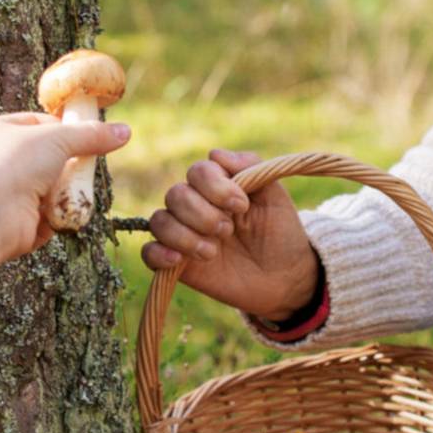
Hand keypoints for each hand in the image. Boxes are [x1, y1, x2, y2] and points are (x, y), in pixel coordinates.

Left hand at [0, 112, 131, 271]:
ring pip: (50, 190)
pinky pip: (49, 218)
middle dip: (69, 165)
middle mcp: (1, 162)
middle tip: (89, 165)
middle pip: (48, 160)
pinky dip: (59, 217)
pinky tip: (65, 214)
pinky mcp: (19, 223)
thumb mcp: (56, 139)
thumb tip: (124, 131)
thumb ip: (90, 135)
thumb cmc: (12, 164)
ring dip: (65, 193)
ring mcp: (9, 194)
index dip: (64, 128)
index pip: (38, 123)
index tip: (88, 134)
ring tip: (77, 191)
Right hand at [137, 149, 319, 322]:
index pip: (197, 172)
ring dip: (185, 236)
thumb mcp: (275, 197)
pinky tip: (180, 261)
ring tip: (212, 252)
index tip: (243, 206)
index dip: (216, 188)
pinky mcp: (176, 263)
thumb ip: (251, 167)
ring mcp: (183, 233)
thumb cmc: (279, 233)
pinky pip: (149, 252)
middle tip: (228, 231)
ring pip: (160, 221)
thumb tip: (214, 154)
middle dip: (203, 215)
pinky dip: (159, 254)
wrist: (283, 278)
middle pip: (175, 195)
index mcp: (217, 186)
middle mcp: (195, 206)